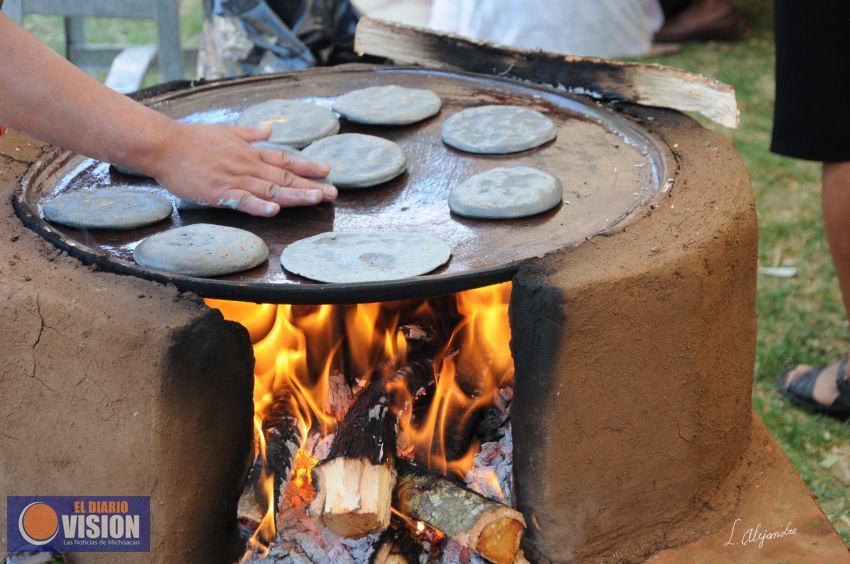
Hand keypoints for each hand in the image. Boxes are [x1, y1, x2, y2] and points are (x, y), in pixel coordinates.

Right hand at [141, 121, 335, 216]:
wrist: (164, 144)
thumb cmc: (191, 139)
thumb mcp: (225, 130)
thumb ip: (249, 133)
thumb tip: (269, 129)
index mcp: (249, 152)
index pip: (284, 159)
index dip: (307, 166)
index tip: (327, 171)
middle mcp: (247, 165)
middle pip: (284, 177)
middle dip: (311, 185)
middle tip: (334, 193)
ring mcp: (234, 178)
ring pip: (270, 189)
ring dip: (295, 195)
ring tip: (317, 200)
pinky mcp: (219, 192)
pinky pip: (242, 200)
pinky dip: (259, 206)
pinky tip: (275, 211)